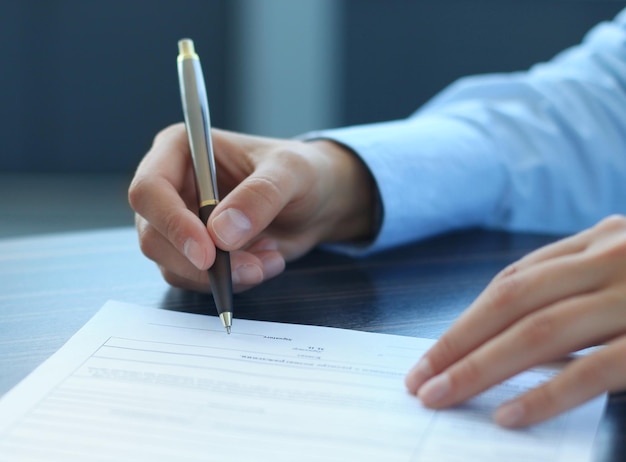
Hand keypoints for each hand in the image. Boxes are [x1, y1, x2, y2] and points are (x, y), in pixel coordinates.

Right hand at [129, 123, 374, 292]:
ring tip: (270, 259)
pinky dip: (232, 281)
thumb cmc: (304, 172)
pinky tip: (266, 261)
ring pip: (173, 265)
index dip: (172, 225)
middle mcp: (172, 187)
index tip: (208, 253)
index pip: (150, 190)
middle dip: (201, 263)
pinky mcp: (196, 252)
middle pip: (153, 236)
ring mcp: (180, 223)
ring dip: (223, 275)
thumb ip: (260, 196)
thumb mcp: (292, 173)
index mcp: (180, 150)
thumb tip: (220, 234)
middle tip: (251, 269)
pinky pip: (197, 279)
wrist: (319, 202)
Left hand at [405, 215, 625, 426]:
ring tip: (441, 397)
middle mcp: (610, 257)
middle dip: (457, 343)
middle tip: (419, 380)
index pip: (514, 281)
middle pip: (511, 302)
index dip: (468, 319)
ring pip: (538, 331)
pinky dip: (545, 394)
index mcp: (600, 241)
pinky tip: (507, 415)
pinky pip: (592, 370)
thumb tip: (513, 332)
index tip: (435, 354)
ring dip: (480, 367)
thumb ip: (582, 285)